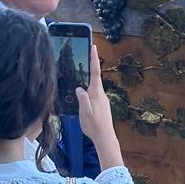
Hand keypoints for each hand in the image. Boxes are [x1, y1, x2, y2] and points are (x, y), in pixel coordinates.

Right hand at [75, 44, 123, 166]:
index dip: (94, 58)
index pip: (95, 72)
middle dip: (91, 65)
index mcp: (96, 93)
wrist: (105, 137)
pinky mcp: (102, 105)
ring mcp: (102, 99)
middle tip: (86, 53)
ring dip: (89, 79)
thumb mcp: (85, 112)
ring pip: (94, 86)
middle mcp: (101, 94)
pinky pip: (94, 93)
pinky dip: (89, 89)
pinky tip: (83, 94)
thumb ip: (82, 99)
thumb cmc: (94, 126)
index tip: (94, 46)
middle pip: (95, 76)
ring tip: (80, 74)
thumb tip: (79, 88)